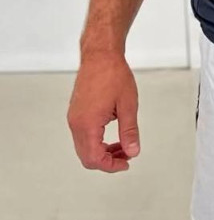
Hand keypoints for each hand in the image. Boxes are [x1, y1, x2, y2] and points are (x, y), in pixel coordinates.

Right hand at [67, 51, 140, 172]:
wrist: (100, 54)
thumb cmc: (114, 74)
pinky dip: (96, 141)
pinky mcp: (75, 112)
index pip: (94, 158)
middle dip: (107, 160)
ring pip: (84, 147)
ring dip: (102, 151)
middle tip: (127, 155)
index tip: (127, 162)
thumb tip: (133, 151)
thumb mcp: (128, 104)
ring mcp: (74, 117)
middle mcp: (76, 123)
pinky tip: (112, 134)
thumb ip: (130, 131)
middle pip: (87, 157)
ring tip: (123, 144)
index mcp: (88, 124)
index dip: (111, 166)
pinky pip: (83, 135)